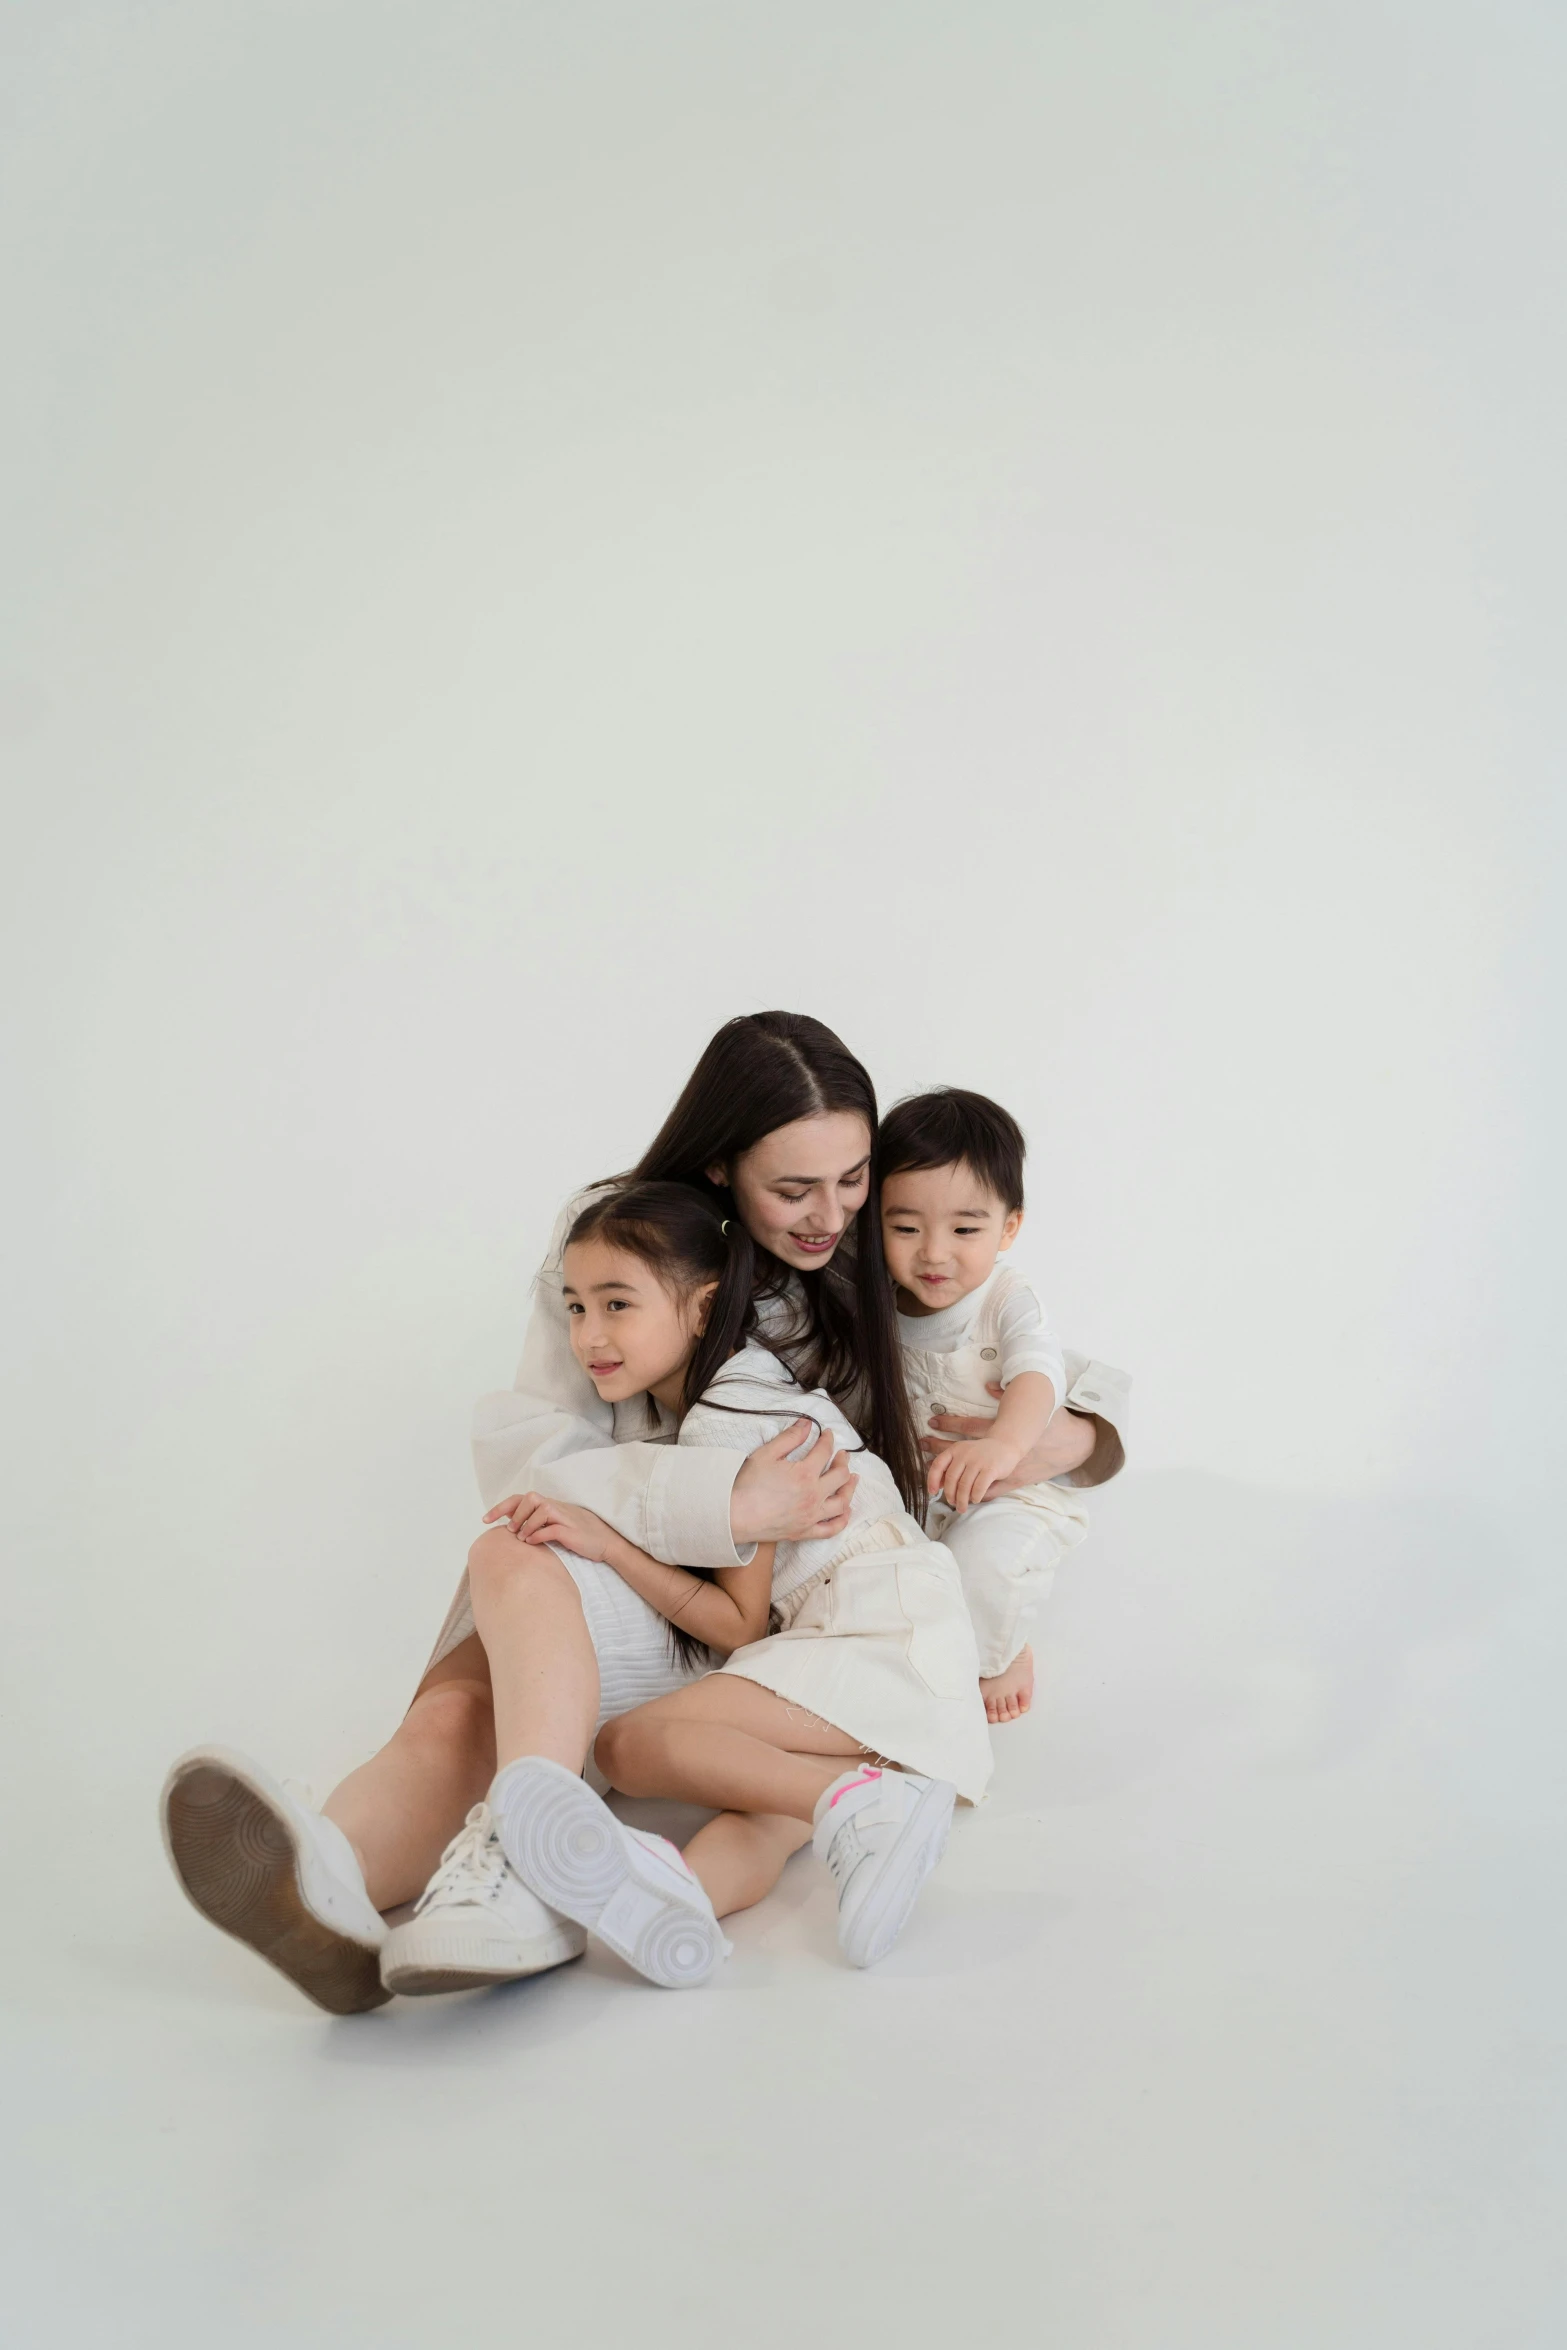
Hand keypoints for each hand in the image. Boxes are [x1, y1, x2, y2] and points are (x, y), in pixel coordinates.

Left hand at [483, 1492, 615, 1560]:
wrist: (606, 1542)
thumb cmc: (579, 1534)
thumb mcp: (556, 1524)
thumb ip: (538, 1521)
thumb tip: (512, 1526)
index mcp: (549, 1505)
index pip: (520, 1499)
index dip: (501, 1507)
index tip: (485, 1519)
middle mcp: (555, 1507)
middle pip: (529, 1498)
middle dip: (515, 1514)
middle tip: (510, 1531)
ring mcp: (564, 1517)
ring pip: (540, 1510)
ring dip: (526, 1525)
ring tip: (522, 1538)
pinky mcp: (570, 1530)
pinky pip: (551, 1528)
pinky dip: (538, 1535)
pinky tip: (533, 1543)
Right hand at [731, 1420, 857, 1545]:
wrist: (734, 1516)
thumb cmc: (747, 1484)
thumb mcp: (766, 1454)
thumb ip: (789, 1438)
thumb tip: (807, 1424)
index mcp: (805, 1474)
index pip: (824, 1452)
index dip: (828, 1440)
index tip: (828, 1434)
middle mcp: (813, 1495)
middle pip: (840, 1476)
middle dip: (843, 1461)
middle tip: (843, 1455)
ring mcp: (811, 1516)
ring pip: (842, 1502)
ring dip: (851, 1488)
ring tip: (853, 1479)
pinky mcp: (805, 1531)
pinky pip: (831, 1529)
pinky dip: (842, 1520)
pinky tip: (846, 1512)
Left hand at [920, 1392, 1097, 1488]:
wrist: (1073, 1445)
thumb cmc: (1053, 1423)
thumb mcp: (1034, 1404)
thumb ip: (1010, 1394)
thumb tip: (992, 1383)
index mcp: (1004, 1430)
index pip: (970, 1425)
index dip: (950, 1423)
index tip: (932, 1421)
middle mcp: (1002, 1450)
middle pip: (965, 1451)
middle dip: (940, 1448)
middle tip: (921, 1444)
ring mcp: (1006, 1468)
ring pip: (972, 1475)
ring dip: (953, 1477)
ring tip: (934, 1476)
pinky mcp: (1014, 1481)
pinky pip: (990, 1490)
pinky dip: (974, 1492)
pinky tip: (960, 1494)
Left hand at [924, 1435, 1021, 1513]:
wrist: (1005, 1444)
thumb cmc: (981, 1454)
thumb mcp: (963, 1456)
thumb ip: (950, 1467)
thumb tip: (938, 1486)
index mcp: (955, 1449)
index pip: (938, 1465)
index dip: (932, 1480)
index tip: (933, 1493)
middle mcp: (964, 1453)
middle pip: (952, 1479)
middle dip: (950, 1495)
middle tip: (953, 1504)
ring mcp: (978, 1460)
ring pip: (965, 1486)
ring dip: (962, 1500)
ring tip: (962, 1507)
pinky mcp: (991, 1468)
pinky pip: (979, 1487)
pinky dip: (975, 1496)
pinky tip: (975, 1500)